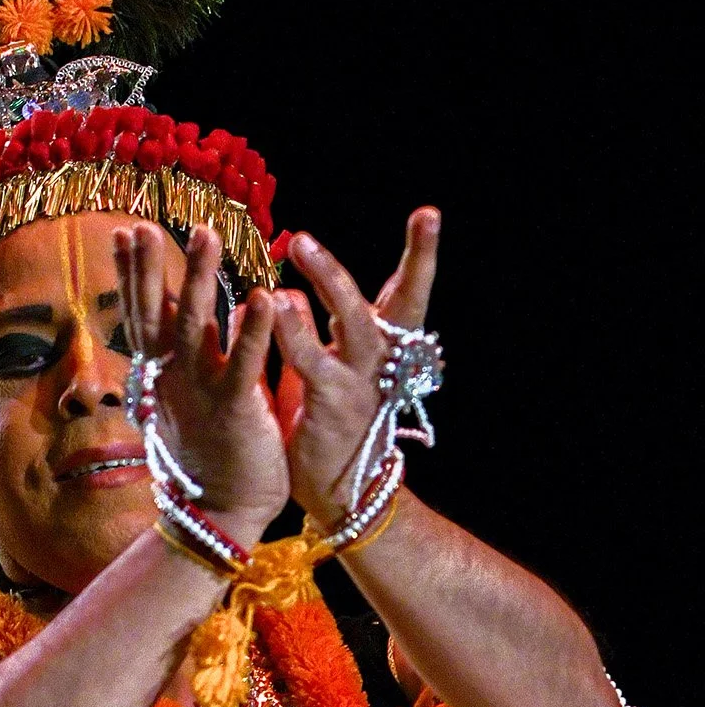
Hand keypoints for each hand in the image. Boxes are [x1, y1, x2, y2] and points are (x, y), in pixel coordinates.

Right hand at [114, 222, 289, 548]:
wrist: (219, 514)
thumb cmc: (210, 453)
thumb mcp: (190, 396)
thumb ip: (194, 351)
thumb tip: (194, 311)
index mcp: (165, 373)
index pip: (146, 312)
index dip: (136, 272)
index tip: (128, 230)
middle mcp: (176, 377)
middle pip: (158, 312)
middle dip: (152, 267)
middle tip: (143, 224)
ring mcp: (202, 393)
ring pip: (196, 327)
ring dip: (199, 279)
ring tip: (205, 234)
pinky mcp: (236, 411)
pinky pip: (243, 365)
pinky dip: (251, 331)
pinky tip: (262, 296)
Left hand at [272, 208, 439, 528]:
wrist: (340, 493)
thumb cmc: (330, 424)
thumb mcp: (325, 371)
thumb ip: (307, 332)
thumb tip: (287, 294)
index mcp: (384, 348)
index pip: (407, 293)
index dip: (421, 255)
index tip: (430, 213)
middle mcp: (381, 359)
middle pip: (403, 299)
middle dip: (412, 258)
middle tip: (422, 217)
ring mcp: (360, 380)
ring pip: (355, 320)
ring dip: (330, 280)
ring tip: (304, 245)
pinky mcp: (332, 403)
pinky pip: (312, 361)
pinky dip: (294, 332)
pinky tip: (276, 304)